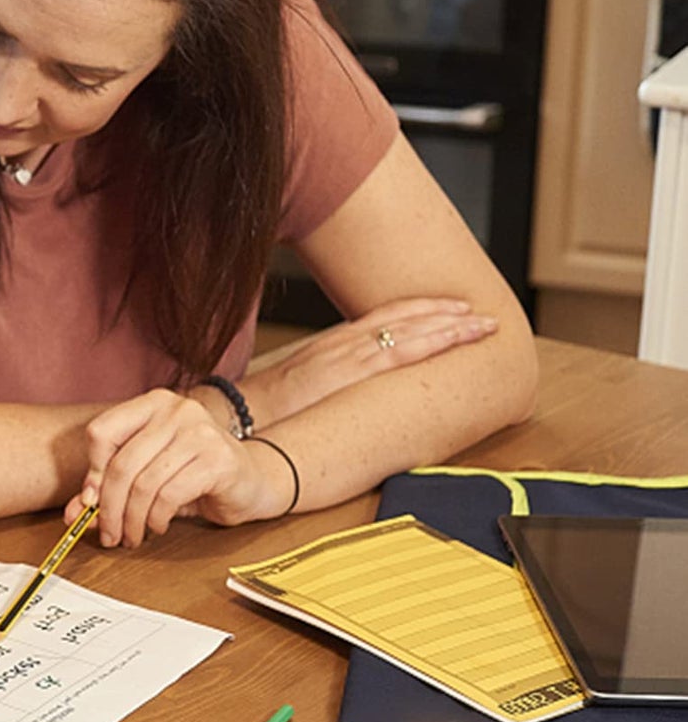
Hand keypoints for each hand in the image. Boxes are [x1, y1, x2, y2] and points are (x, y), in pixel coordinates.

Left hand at [66, 390, 294, 546]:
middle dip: (109, 508)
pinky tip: (158, 525)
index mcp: (152, 404)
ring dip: (132, 519)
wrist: (252, 480)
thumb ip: (109, 489)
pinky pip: (169, 495)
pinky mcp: (217, 460)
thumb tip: (73, 513)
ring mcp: (199, 432)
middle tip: (108, 533)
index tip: (91, 501)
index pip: (102, 432)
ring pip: (143, 483)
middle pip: (121, 463)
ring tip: (133, 535)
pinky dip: (156, 518)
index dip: (92, 472)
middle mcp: (176, 410)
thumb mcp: (147, 476)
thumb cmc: (194, 475)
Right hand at [223, 298, 497, 430]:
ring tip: (482, 323)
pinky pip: (404, 350)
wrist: (238, 412)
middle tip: (478, 312)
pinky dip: (436, 340)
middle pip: (402, 317)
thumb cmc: (263, 409)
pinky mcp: (352, 371)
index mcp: (329, 345)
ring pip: (411, 329)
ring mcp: (349, 354)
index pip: (381, 319)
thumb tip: (340, 398)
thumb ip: (322, 387)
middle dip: (443, 311)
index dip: (418, 311)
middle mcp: (342, 342)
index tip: (447, 309)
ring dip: (450, 323)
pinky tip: (459, 337)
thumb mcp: (298, 391)